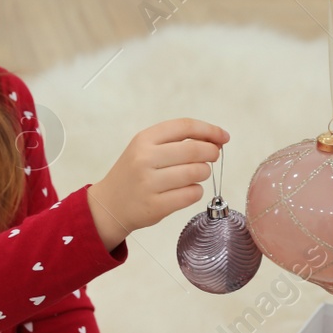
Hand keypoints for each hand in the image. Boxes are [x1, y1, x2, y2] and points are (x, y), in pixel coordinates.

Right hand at [88, 119, 230, 250]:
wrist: (109, 205)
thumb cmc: (134, 173)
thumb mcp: (145, 148)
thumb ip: (176, 141)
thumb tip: (216, 140)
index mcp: (144, 139)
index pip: (185, 127)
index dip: (210, 130)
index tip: (223, 137)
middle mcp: (145, 159)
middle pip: (195, 150)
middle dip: (212, 153)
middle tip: (212, 157)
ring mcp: (149, 183)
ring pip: (197, 172)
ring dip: (204, 173)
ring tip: (195, 175)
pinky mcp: (156, 206)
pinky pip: (192, 194)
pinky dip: (196, 191)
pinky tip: (186, 191)